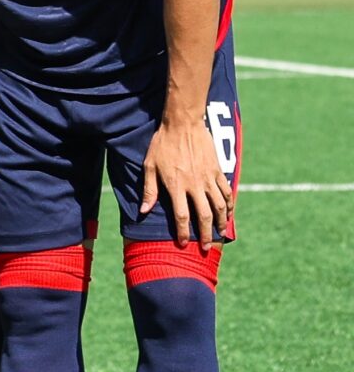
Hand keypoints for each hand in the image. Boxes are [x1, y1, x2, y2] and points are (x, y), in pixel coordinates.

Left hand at [139, 115, 232, 245]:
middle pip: (204, 216)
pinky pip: (226, 192)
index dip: (183, 232)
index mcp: (176, 186)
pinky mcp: (218, 171)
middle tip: (205, 247)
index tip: (184, 243)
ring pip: (219, 206)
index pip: (182, 216)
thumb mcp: (149, 166)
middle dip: (205, 234)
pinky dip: (229, 205)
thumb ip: (149, 190)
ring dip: (220, 223)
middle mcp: (195, 185)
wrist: (183, 123)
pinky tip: (228, 213)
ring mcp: (209, 178)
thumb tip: (143, 211)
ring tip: (219, 233)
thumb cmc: (162, 144)